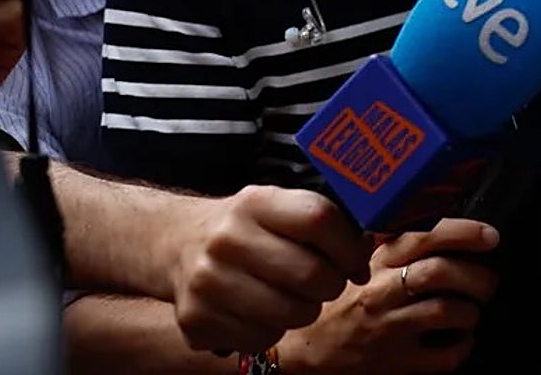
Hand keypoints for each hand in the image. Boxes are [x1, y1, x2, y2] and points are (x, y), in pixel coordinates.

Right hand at [163, 185, 374, 354]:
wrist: (177, 243)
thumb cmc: (246, 228)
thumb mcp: (279, 208)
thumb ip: (324, 225)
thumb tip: (363, 258)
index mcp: (256, 202)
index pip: (320, 219)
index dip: (349, 245)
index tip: (354, 257)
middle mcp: (227, 239)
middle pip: (312, 274)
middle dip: (331, 284)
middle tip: (324, 281)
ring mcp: (208, 282)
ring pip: (293, 314)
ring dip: (305, 310)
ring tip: (291, 295)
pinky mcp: (196, 320)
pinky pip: (262, 338)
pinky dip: (271, 329)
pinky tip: (259, 310)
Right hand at [281, 218, 500, 374]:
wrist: (299, 351)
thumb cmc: (332, 303)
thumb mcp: (354, 262)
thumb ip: (388, 243)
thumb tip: (436, 222)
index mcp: (376, 261)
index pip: (423, 236)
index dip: (463, 232)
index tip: (489, 235)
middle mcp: (382, 291)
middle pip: (441, 272)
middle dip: (477, 275)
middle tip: (488, 281)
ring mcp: (390, 329)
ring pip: (448, 311)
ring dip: (472, 310)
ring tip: (472, 310)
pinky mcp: (396, 364)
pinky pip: (445, 356)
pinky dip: (463, 346)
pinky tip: (460, 339)